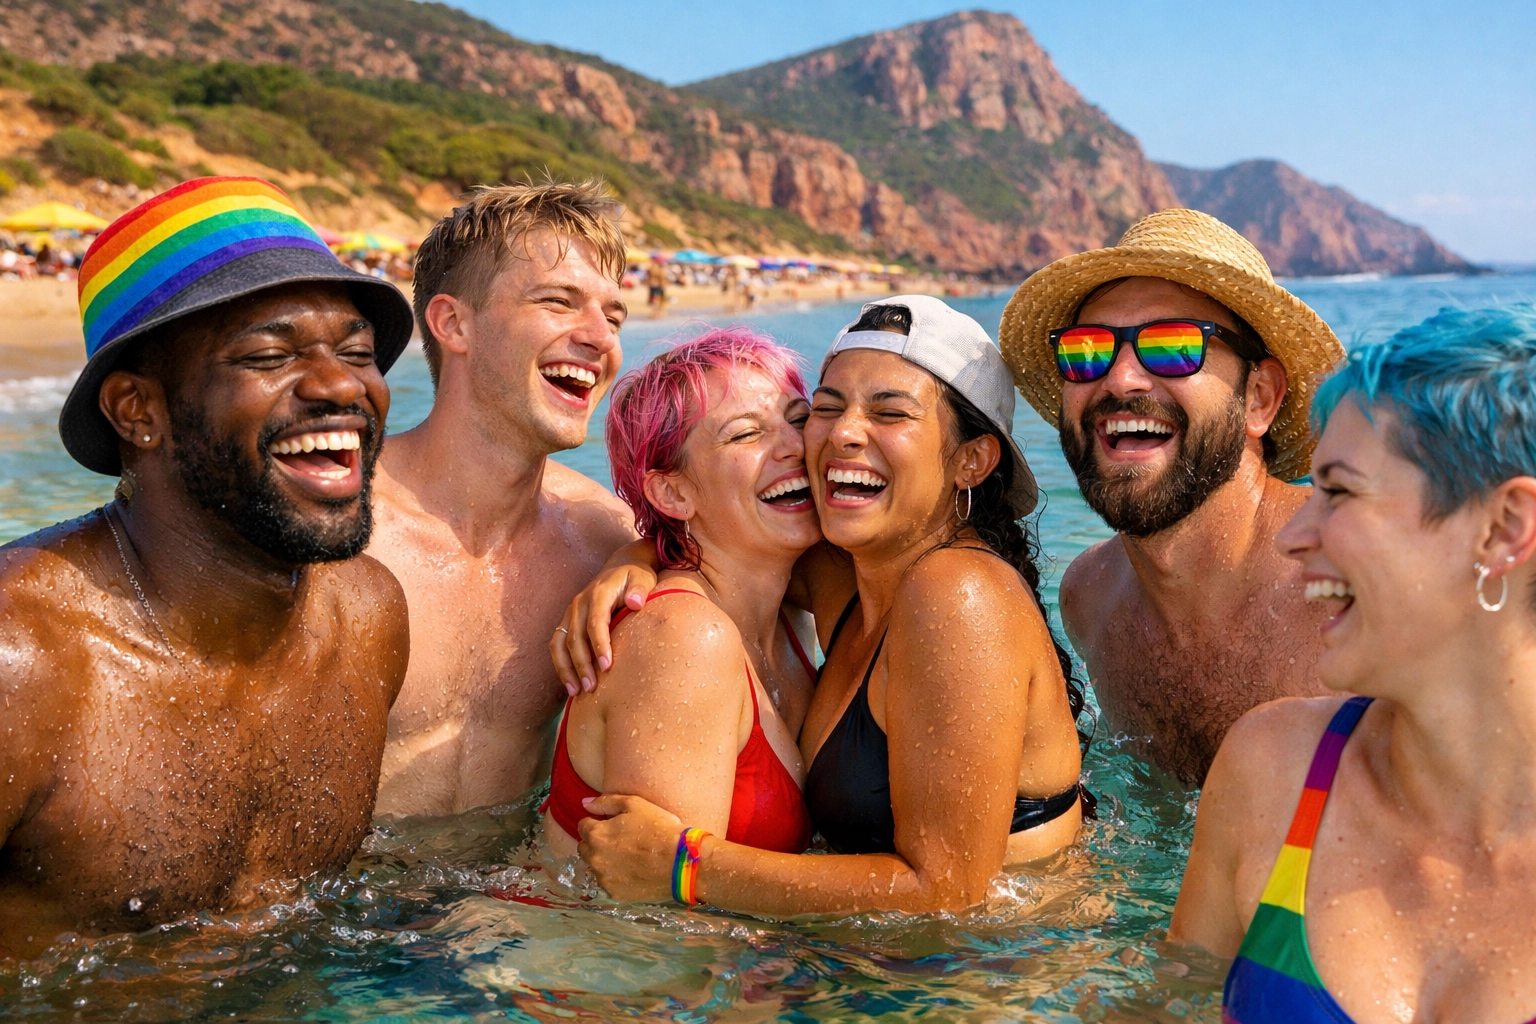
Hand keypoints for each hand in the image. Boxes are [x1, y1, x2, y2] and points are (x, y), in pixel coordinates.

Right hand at [551, 564, 657, 694]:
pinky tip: (570, 684)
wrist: (621, 567)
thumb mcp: (642, 578)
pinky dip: (561, 665)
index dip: (599, 645)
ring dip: (567, 669)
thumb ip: (640, 589)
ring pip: (560, 643)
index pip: (595, 622)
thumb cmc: (635, 576)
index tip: (607, 667)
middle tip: (592, 687)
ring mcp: (570, 613)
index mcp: (598, 593)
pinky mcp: (567, 621)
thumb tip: (635, 602)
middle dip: (582, 664)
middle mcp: (579, 603)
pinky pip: (557, 645)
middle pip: (575, 637)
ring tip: (577, 692)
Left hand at [577, 793, 683, 902]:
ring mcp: (604, 878)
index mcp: (596, 834)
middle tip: (619, 840)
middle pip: (584, 848)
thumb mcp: (634, 804)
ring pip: (595, 867)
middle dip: (596, 842)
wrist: (680, 861)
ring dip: (604, 860)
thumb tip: (586, 803)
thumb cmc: (659, 828)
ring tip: (628, 857)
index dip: (596, 822)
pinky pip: (608, 882)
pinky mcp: (615, 893)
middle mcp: (594, 858)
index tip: (611, 824)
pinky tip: (633, 871)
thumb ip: (606, 802)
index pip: (583, 826)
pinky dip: (615, 876)